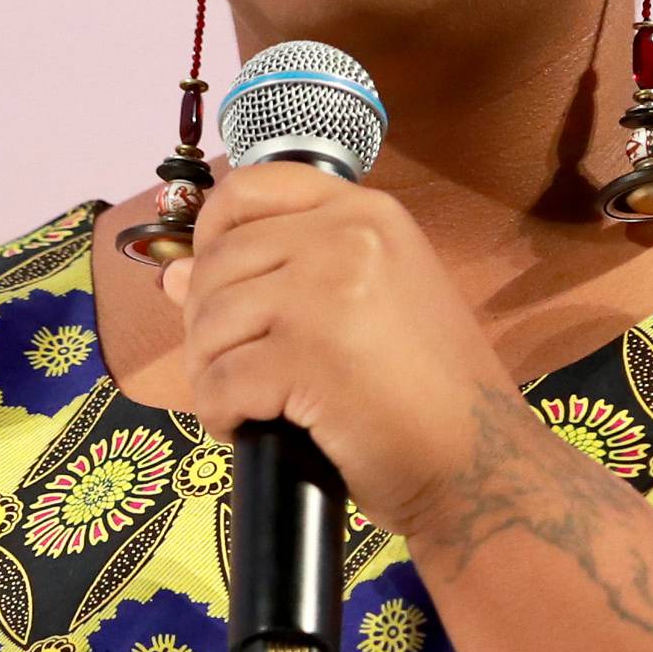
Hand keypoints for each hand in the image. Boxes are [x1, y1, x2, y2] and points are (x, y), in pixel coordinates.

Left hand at [161, 164, 514, 529]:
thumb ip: (282, 276)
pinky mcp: (305, 357)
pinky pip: (220, 381)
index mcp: (369, 213)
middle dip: (206, 324)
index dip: (213, 232)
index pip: (253, 188)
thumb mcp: (370, 305)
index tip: (215, 279)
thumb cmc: (431, 394)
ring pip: (210, 321)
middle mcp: (348, 237)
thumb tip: (172, 276)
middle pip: (219, 262)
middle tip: (235, 370)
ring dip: (210, 372)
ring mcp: (325, 293)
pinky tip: (249, 429)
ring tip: (245, 403)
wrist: (480, 462)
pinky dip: (221, 414)